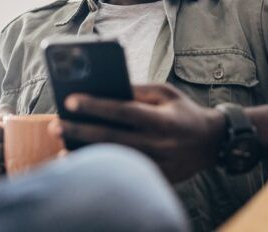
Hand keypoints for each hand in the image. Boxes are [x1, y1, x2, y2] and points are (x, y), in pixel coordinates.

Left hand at [51, 84, 224, 182]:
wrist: (212, 143)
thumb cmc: (183, 111)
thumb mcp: (165, 93)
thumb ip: (137, 91)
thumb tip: (105, 88)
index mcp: (161, 119)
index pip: (122, 111)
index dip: (95, 105)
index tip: (69, 100)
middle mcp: (159, 143)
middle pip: (112, 138)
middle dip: (80, 131)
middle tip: (55, 125)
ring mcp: (158, 164)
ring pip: (115, 160)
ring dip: (86, 156)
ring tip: (61, 149)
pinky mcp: (157, 179)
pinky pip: (126, 174)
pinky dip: (104, 170)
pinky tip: (85, 165)